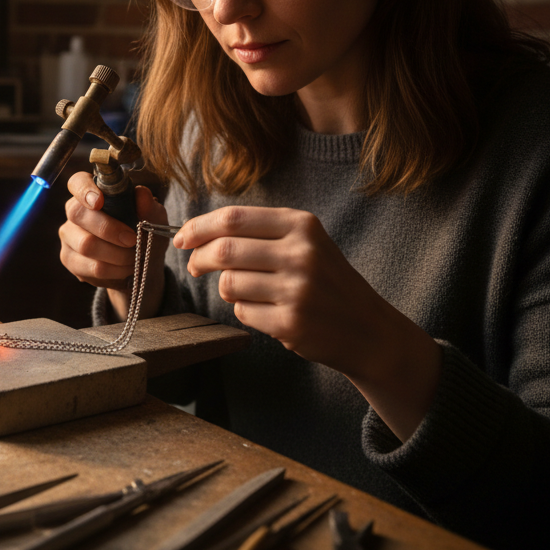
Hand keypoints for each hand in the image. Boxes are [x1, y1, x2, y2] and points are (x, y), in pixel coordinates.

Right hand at [58, 172, 167, 319]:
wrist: (140, 262)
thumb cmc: (143, 232)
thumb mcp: (153, 218)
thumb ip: (148, 206)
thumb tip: (142, 194)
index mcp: (93, 192)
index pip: (77, 182)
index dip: (84, 189)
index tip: (99, 201)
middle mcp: (74, 211)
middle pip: (78, 214)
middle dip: (108, 229)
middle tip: (132, 240)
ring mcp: (68, 235)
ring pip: (85, 245)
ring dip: (116, 254)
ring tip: (134, 258)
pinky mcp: (69, 259)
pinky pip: (90, 267)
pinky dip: (114, 270)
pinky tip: (125, 269)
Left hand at [176, 205, 440, 440]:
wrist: (368, 330)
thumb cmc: (326, 282)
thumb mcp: (304, 243)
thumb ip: (257, 233)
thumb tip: (196, 233)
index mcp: (302, 225)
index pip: (232, 218)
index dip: (198, 228)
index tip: (182, 238)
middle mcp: (301, 253)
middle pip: (223, 250)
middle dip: (199, 259)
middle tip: (195, 267)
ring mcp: (297, 289)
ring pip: (229, 284)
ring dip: (227, 289)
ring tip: (247, 292)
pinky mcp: (291, 322)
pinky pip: (242, 312)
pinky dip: (245, 312)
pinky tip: (268, 312)